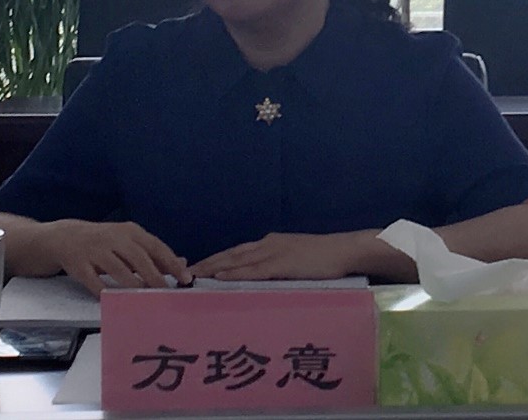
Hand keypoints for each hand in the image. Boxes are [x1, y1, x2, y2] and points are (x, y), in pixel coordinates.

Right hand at [40, 219, 191, 294]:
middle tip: (168, 294)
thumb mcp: (128, 240)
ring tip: (147, 300)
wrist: (65, 237)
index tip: (185, 278)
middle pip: (139, 259)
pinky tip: (114, 302)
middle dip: (155, 277)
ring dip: (133, 286)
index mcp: (130, 232)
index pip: (155, 247)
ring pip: (118, 270)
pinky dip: (104, 292)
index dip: (171, 263)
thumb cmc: (104, 242)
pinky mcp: (79, 264)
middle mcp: (114, 238)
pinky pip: (94, 281)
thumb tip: (182, 263)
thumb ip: (153, 252)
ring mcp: (95, 251)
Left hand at [189, 232, 360, 281]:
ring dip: (213, 267)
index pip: (236, 253)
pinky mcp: (282, 263)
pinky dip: (234, 273)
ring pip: (237, 260)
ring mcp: (274, 252)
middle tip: (184, 272)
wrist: (344, 251)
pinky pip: (253, 269)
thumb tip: (262, 283)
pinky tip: (220, 277)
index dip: (215, 260)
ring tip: (193, 275)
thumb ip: (278, 269)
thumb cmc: (324, 260)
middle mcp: (267, 244)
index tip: (196, 268)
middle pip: (230, 254)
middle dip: (207, 263)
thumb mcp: (295, 262)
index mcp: (270, 244)